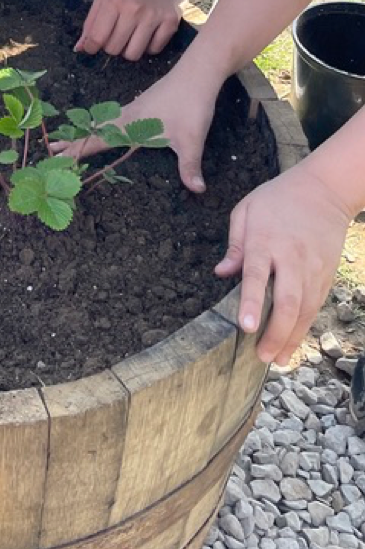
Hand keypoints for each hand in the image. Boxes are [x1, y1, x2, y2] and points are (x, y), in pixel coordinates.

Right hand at [55, 67, 217, 193]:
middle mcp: (125, 116)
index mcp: (130, 125)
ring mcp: (132, 109)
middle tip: (50, 150)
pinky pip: (111, 118)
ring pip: (100, 122)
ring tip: (68, 138)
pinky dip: (98, 125)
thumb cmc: (191, 106)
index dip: (77, 151)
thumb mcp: (191, 140)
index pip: (97, 141)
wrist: (196, 74)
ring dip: (84, 132)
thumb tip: (197, 189)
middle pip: (92, 130)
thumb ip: (190, 166)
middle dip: (72, 141)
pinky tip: (101, 126)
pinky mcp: (140, 104)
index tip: (58, 159)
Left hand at [76, 0, 186, 60]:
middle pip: (115, 49)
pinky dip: (148, 47)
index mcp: (113, 1)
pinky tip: (146, 34)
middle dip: (111, 46)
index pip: (97, 38)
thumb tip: (80, 48)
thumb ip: (90, 24)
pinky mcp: (170, 22)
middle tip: (115, 36)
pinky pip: (154, 50)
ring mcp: (153, 17)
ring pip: (134, 54)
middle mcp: (134, 9)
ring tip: (130, 37)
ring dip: (129, 49)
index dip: (91, 47)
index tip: (92, 47)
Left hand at [216, 160, 355, 363]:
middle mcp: (291, 257)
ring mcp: (312, 268)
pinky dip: (305, 327)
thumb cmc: (278, 199)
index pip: (257, 275)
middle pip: (287, 300)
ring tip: (277, 359)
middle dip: (276, 332)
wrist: (324, 189)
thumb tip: (221, 273)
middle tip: (262, 355)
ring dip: (291, 337)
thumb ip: (235, 244)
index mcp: (266, 239)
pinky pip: (315, 306)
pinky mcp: (326, 275)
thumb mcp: (246, 210)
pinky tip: (294, 343)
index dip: (250, 302)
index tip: (245, 326)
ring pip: (305, 309)